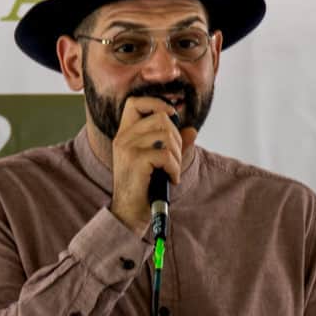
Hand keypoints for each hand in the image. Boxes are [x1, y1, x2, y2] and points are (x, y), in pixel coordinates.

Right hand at [110, 96, 195, 233]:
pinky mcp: (135, 160)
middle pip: (160, 118)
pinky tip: (171, 179)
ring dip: (176, 155)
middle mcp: (123, 137)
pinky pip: (166, 155)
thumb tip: (192, 130)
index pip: (135, 102)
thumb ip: (175, 144)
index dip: (156, 103)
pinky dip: (174, 168)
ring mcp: (127, 148)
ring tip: (172, 170)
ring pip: (165, 135)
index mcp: (125, 134)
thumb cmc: (143, 188)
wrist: (129, 213)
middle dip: (176, 138)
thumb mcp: (159, 162)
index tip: (171, 116)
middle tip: (174, 158)